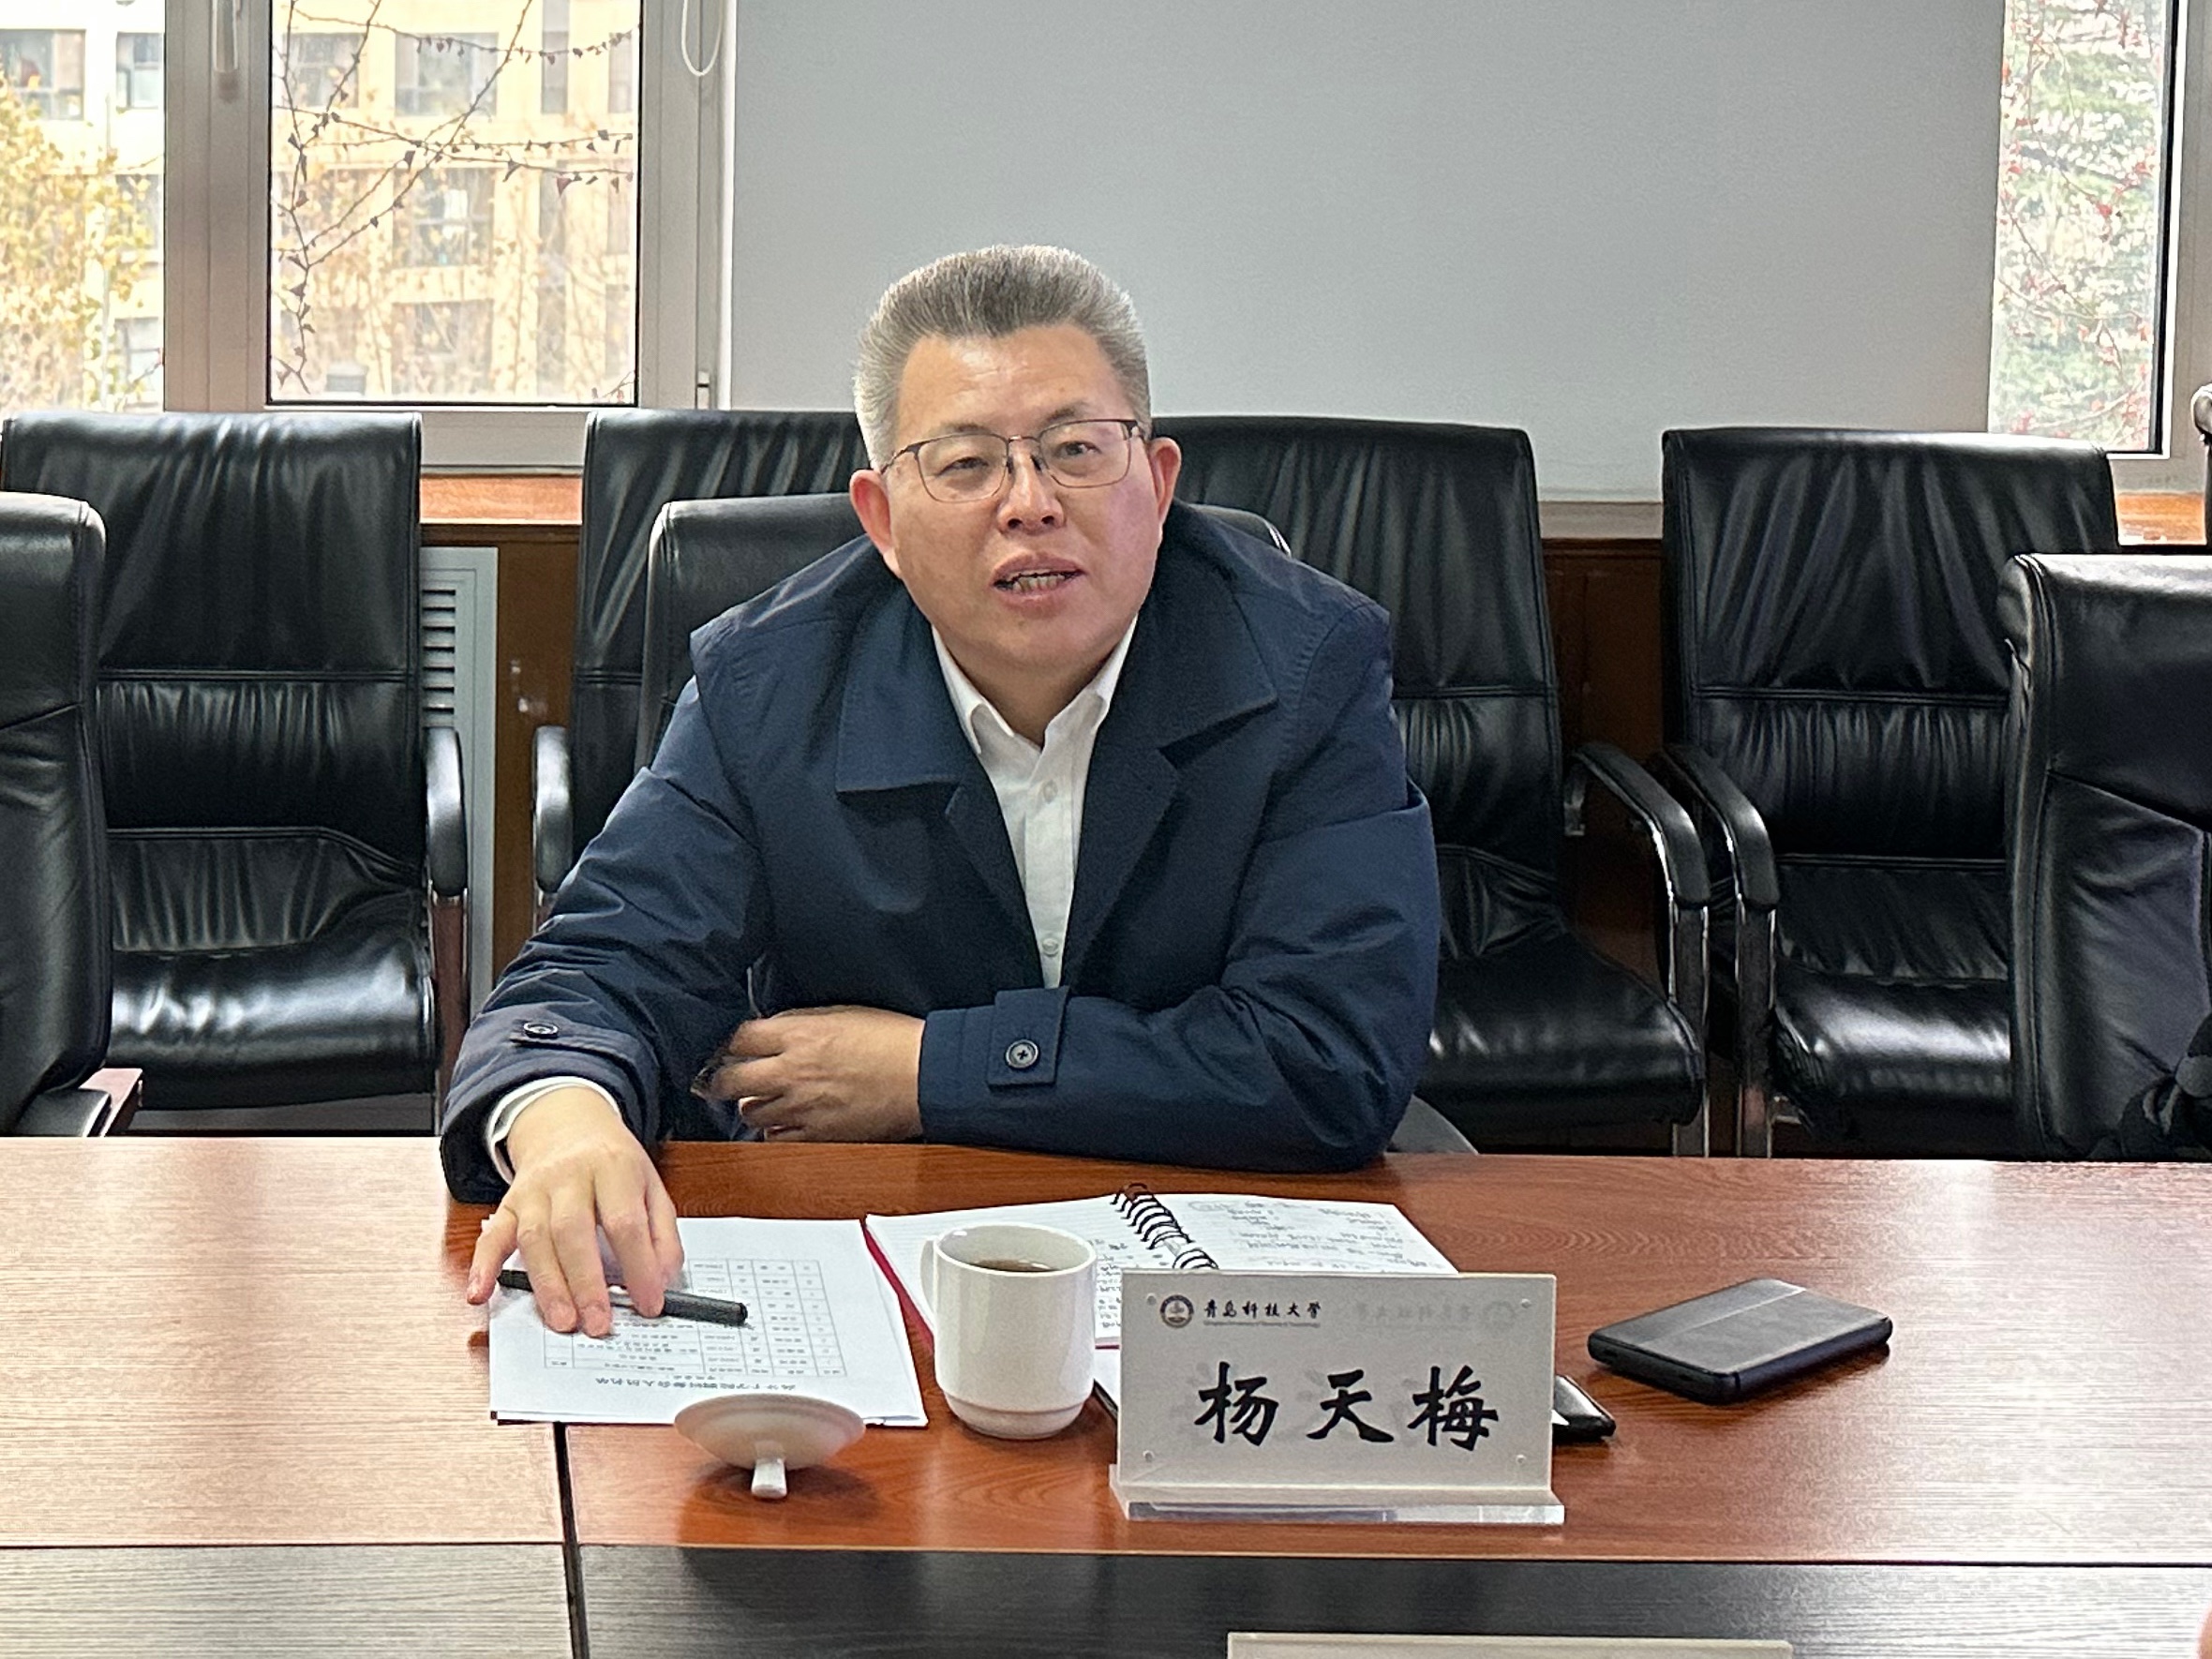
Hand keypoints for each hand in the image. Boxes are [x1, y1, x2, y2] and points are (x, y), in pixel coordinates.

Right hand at [464, 1086, 682, 1337]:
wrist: (567, 1124)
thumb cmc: (613, 1164)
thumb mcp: (651, 1185)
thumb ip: (662, 1233)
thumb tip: (663, 1280)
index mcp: (613, 1167)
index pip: (625, 1222)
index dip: (638, 1267)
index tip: (648, 1303)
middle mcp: (569, 1176)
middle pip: (573, 1231)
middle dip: (586, 1283)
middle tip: (599, 1324)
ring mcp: (534, 1190)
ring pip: (535, 1239)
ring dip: (548, 1285)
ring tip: (564, 1321)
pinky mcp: (508, 1204)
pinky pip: (491, 1236)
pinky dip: (483, 1266)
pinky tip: (480, 1294)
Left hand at [698, 1004, 923, 1141]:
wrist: (924, 1074)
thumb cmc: (893, 1040)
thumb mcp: (841, 1013)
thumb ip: (800, 1023)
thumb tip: (774, 1030)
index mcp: (798, 1035)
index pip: (737, 1038)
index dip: (726, 1042)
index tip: (728, 1047)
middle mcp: (791, 1071)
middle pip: (728, 1080)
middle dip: (722, 1079)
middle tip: (724, 1078)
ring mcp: (801, 1106)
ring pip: (748, 1112)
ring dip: (751, 1104)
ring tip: (763, 1097)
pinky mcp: (816, 1134)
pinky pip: (776, 1138)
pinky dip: (775, 1130)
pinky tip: (785, 1119)